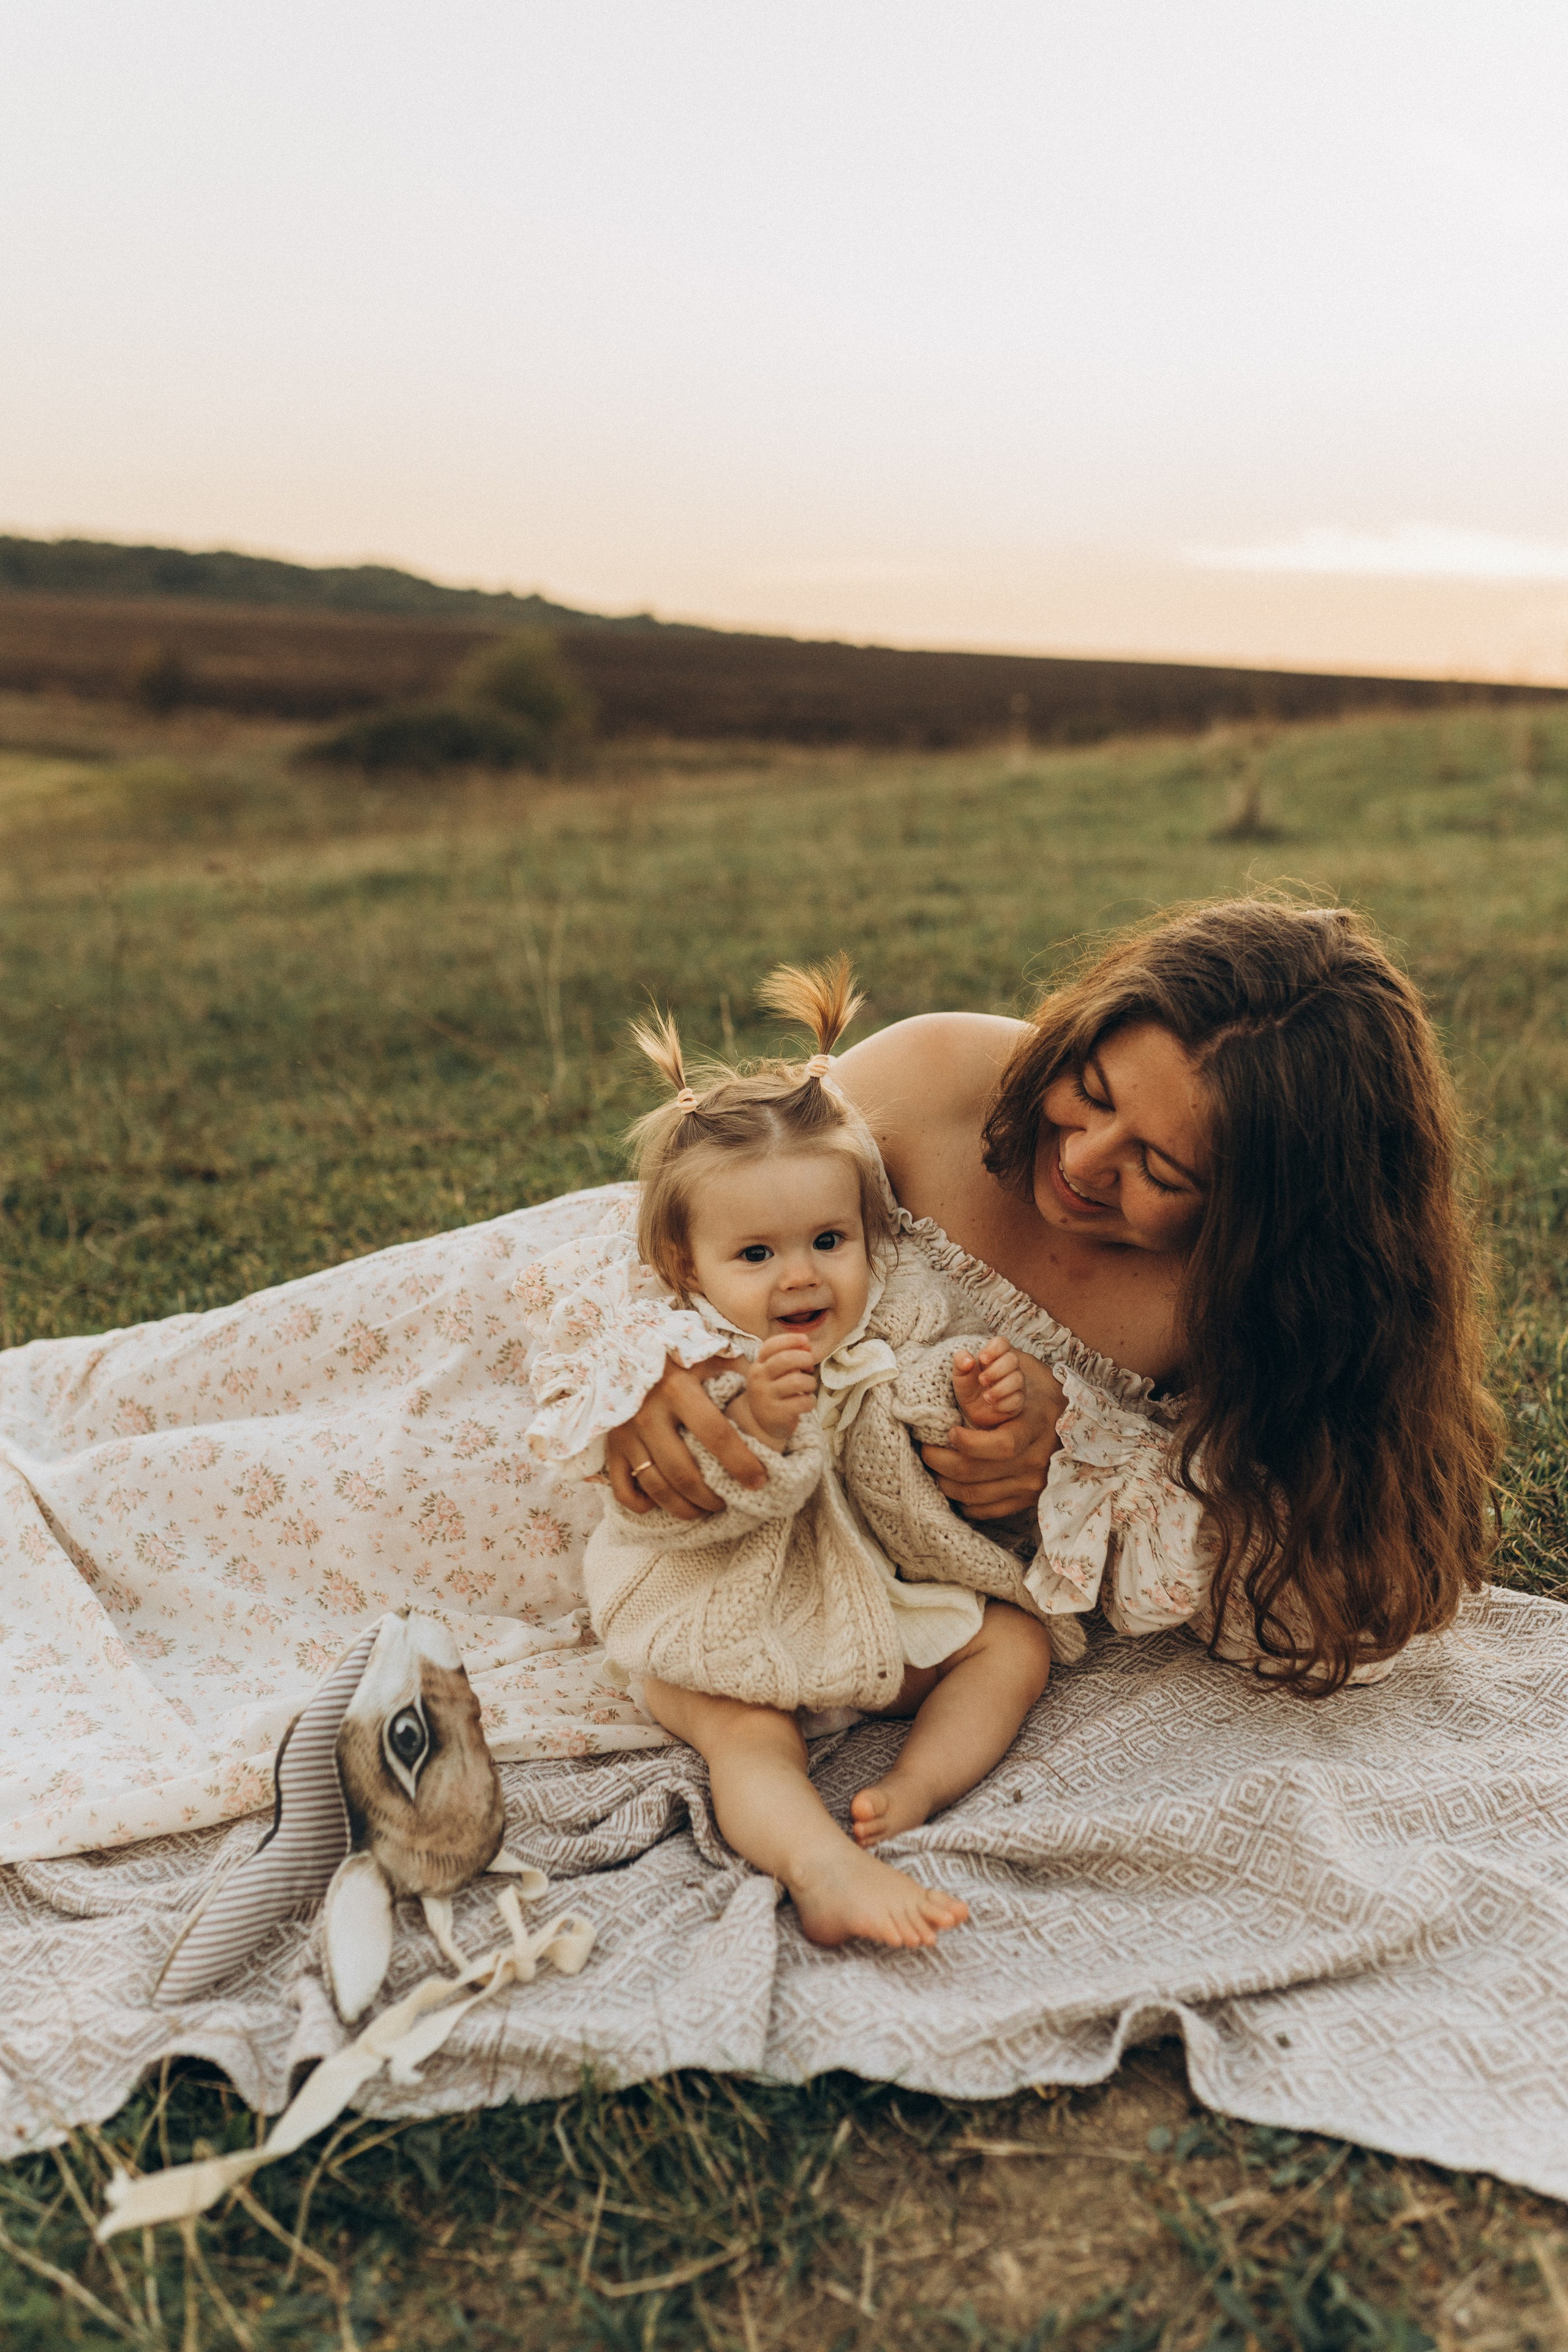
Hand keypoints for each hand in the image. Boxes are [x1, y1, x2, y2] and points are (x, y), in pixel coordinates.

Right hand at [605, 1354, 766, 1518]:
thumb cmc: (674, 1355)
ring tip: (703, 1509)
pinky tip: (660, 1504)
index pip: (716, 1436)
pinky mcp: (611, 1446)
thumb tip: (772, 1391)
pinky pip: (623, 1488)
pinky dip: (641, 1504)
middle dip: (711, 1496)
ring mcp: (626, 1433)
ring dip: (684, 1507)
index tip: (759, 1481)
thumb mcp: (706, 1354)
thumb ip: (738, 1371)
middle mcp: (648, 1414)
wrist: (619, 1346)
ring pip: (657, 1487)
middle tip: (728, 1502)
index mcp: (678, 1390)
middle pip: (684, 1472)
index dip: (741, 1463)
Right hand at [742, 1333, 817, 1446]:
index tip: (806, 1341)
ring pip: (797, 1381)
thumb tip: (807, 1346)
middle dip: (805, 1359)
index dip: (791, 1339)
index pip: (771, 1345)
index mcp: (758, 1365)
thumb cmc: (774, 1391)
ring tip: (808, 1387)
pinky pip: (803, 1402)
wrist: (761, 1424)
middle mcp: (759, 1379)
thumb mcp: (774, 1373)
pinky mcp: (777, 1414)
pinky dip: (810, 1401)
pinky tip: (805, 1403)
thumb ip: (789, 1357)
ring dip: (810, 1382)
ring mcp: (766, 1397)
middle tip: (810, 1366)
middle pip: (785, 1360)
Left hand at [921, 1352, 1064, 1519]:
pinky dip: (964, 1501)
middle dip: (941, 1462)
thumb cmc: (1041, 1389)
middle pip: (977, 1473)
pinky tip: (953, 1485)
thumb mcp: (1024, 1368)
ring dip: (945, 1483)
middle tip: (925, 1449)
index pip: (1002, 1445)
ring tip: (933, 1465)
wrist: (1079, 1420)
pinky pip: (987, 1510)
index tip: (949, 1431)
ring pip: (975, 1495)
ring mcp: (1032, 1484)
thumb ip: (996, 1362)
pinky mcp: (1027, 1500)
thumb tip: (964, 1359)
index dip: (969, 1443)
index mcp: (1037, 1426)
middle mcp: (1037, 1460)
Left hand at [951, 1334, 1024, 1429]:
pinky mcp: (1017, 1400)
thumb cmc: (968, 1386)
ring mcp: (1015, 1383)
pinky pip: (1017, 1400)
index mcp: (994, 1355)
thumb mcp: (959, 1374)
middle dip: (996, 1370)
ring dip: (1000, 1388)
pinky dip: (1004, 1404)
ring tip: (986, 1397)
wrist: (971, 1410)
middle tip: (981, 1380)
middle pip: (1012, 1360)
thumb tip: (968, 1360)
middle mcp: (1008, 1367)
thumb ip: (960, 1362)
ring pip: (1018, 1379)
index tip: (982, 1359)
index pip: (1002, 1343)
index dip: (995, 1348)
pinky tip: (993, 1406)